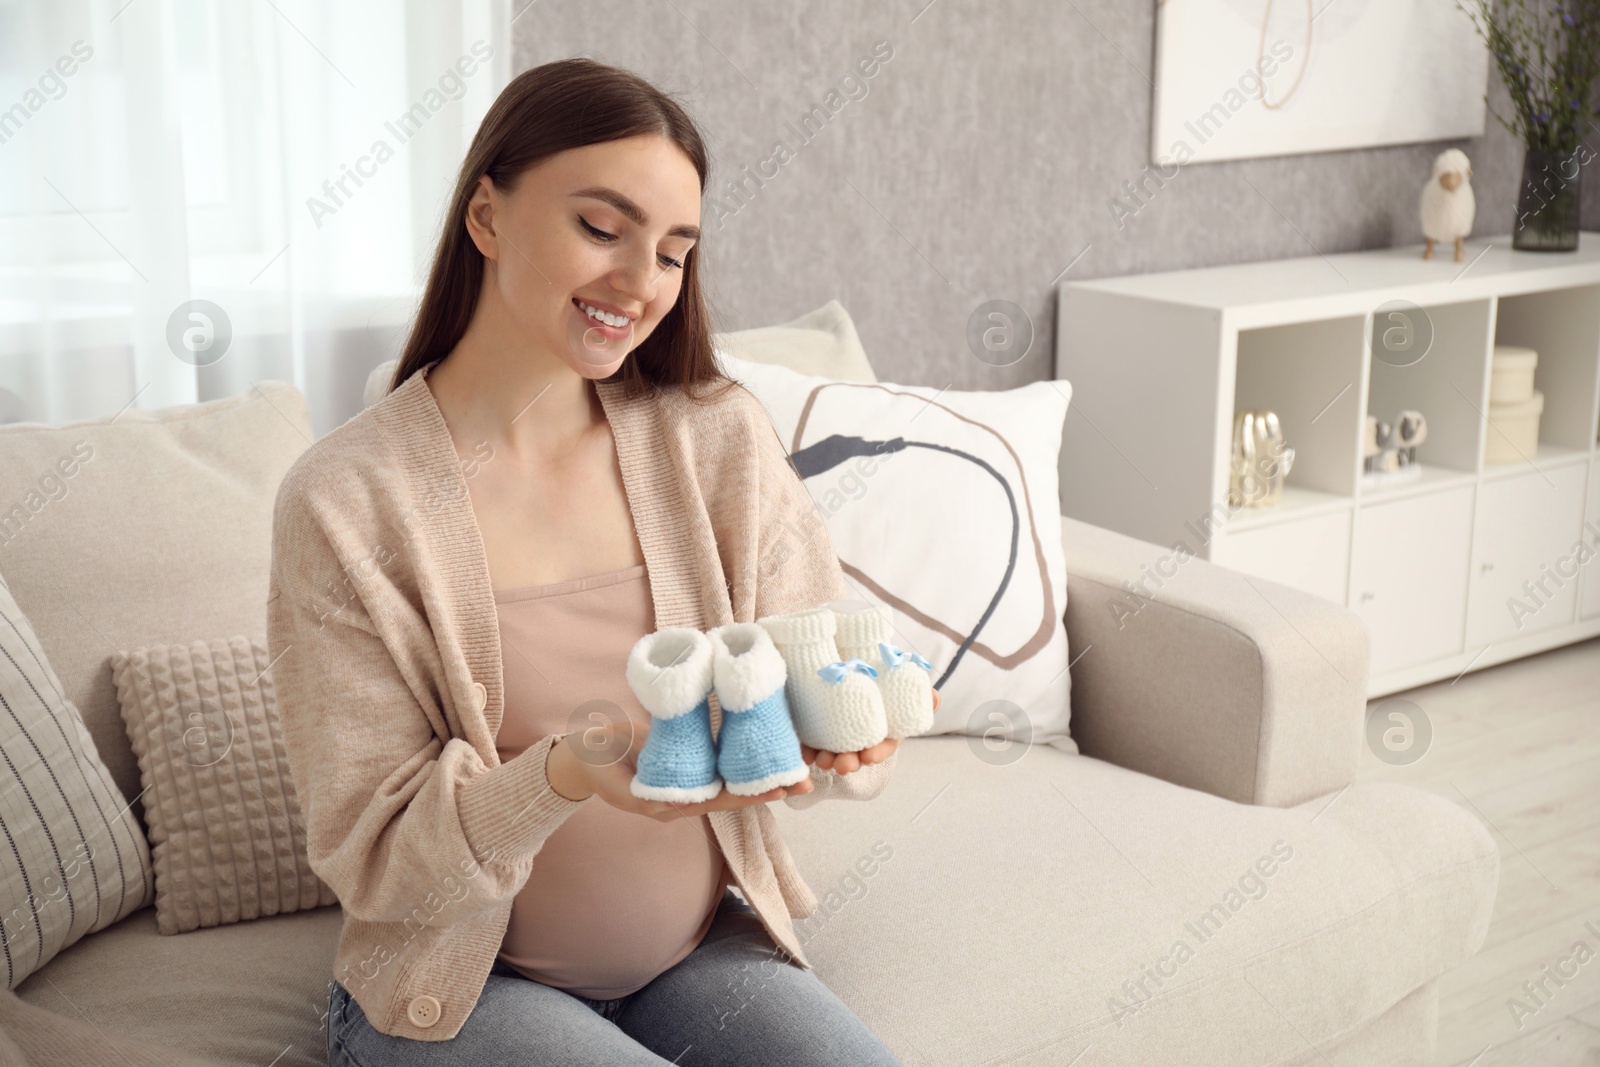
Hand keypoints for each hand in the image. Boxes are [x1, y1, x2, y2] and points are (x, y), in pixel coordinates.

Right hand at [545, 718, 812, 821]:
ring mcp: (689, 779)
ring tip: (799, 766)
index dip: (751, 797)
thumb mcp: (611, 775)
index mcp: (672, 803)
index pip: (720, 801)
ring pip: (734, 779)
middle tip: (805, 782)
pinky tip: (769, 748)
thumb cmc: (594, 763)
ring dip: (764, 773)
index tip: (780, 790)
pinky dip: (747, 758)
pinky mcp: (689, 760)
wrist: (582, 756)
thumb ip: (638, 785)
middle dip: (769, 787)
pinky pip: (722, 762)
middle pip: (736, 793)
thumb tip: (672, 794)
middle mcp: (687, 795)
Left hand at [804, 687, 938, 773]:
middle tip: (841, 765)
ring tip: (820, 759)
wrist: (848, 664)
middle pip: (855, 754)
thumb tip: (933, 697)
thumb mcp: (900, 684)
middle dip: (848, 762)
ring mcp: (836, 736)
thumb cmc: (880, 679)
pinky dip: (806, 750)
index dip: (876, 753)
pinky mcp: (815, 730)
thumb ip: (919, 694)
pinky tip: (804, 752)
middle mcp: (859, 737)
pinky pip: (810, 744)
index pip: (881, 746)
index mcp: (881, 730)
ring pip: (832, 752)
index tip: (868, 756)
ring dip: (826, 759)